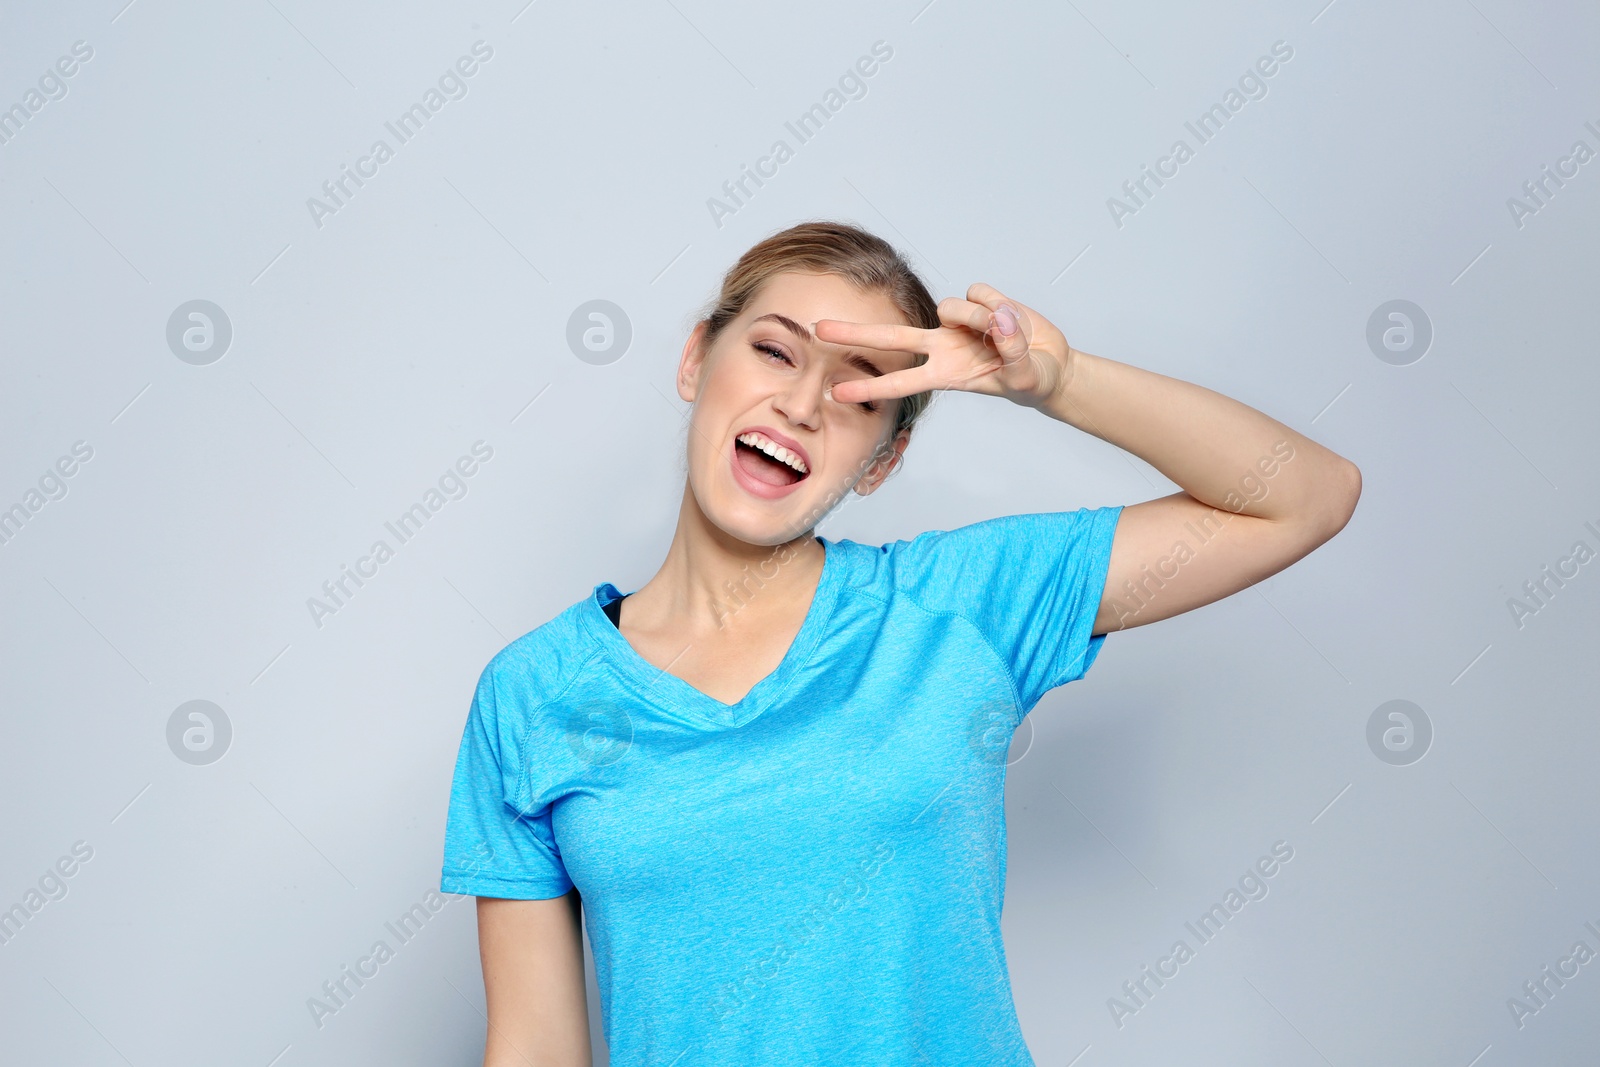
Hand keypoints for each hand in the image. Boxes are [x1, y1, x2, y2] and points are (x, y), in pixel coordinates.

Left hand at [815, 283, 1075, 409]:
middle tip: (817, 329)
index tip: (835, 393)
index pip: (901, 382)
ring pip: (953, 305)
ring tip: (1010, 336)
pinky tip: (1011, 318)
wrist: (1051, 362)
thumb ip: (1012, 352)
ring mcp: (958, 322)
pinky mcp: (977, 300)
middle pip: (891, 336)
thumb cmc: (1031, 379)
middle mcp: (943, 346)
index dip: (870, 388)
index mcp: (946, 374)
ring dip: (983, 318)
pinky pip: (980, 291)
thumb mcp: (1025, 377)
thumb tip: (997, 320)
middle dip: (855, 333)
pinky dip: (1000, 303)